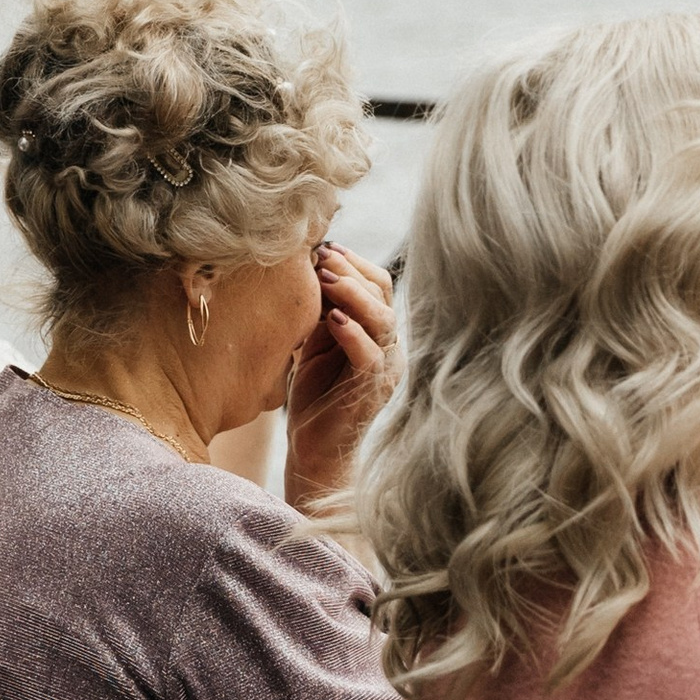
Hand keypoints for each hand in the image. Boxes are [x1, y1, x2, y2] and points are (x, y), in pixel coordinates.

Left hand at [284, 240, 398, 511]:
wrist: (314, 450)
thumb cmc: (313, 396)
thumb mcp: (315, 343)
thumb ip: (322, 311)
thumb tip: (310, 266)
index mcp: (378, 333)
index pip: (378, 285)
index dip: (354, 264)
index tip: (323, 249)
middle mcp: (389, 347)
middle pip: (383, 295)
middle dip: (351, 272)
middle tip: (321, 257)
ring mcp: (386, 369)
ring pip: (382, 320)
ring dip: (352, 295)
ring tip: (326, 279)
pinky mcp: (372, 391)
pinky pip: (370, 356)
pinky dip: (353, 335)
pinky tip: (332, 320)